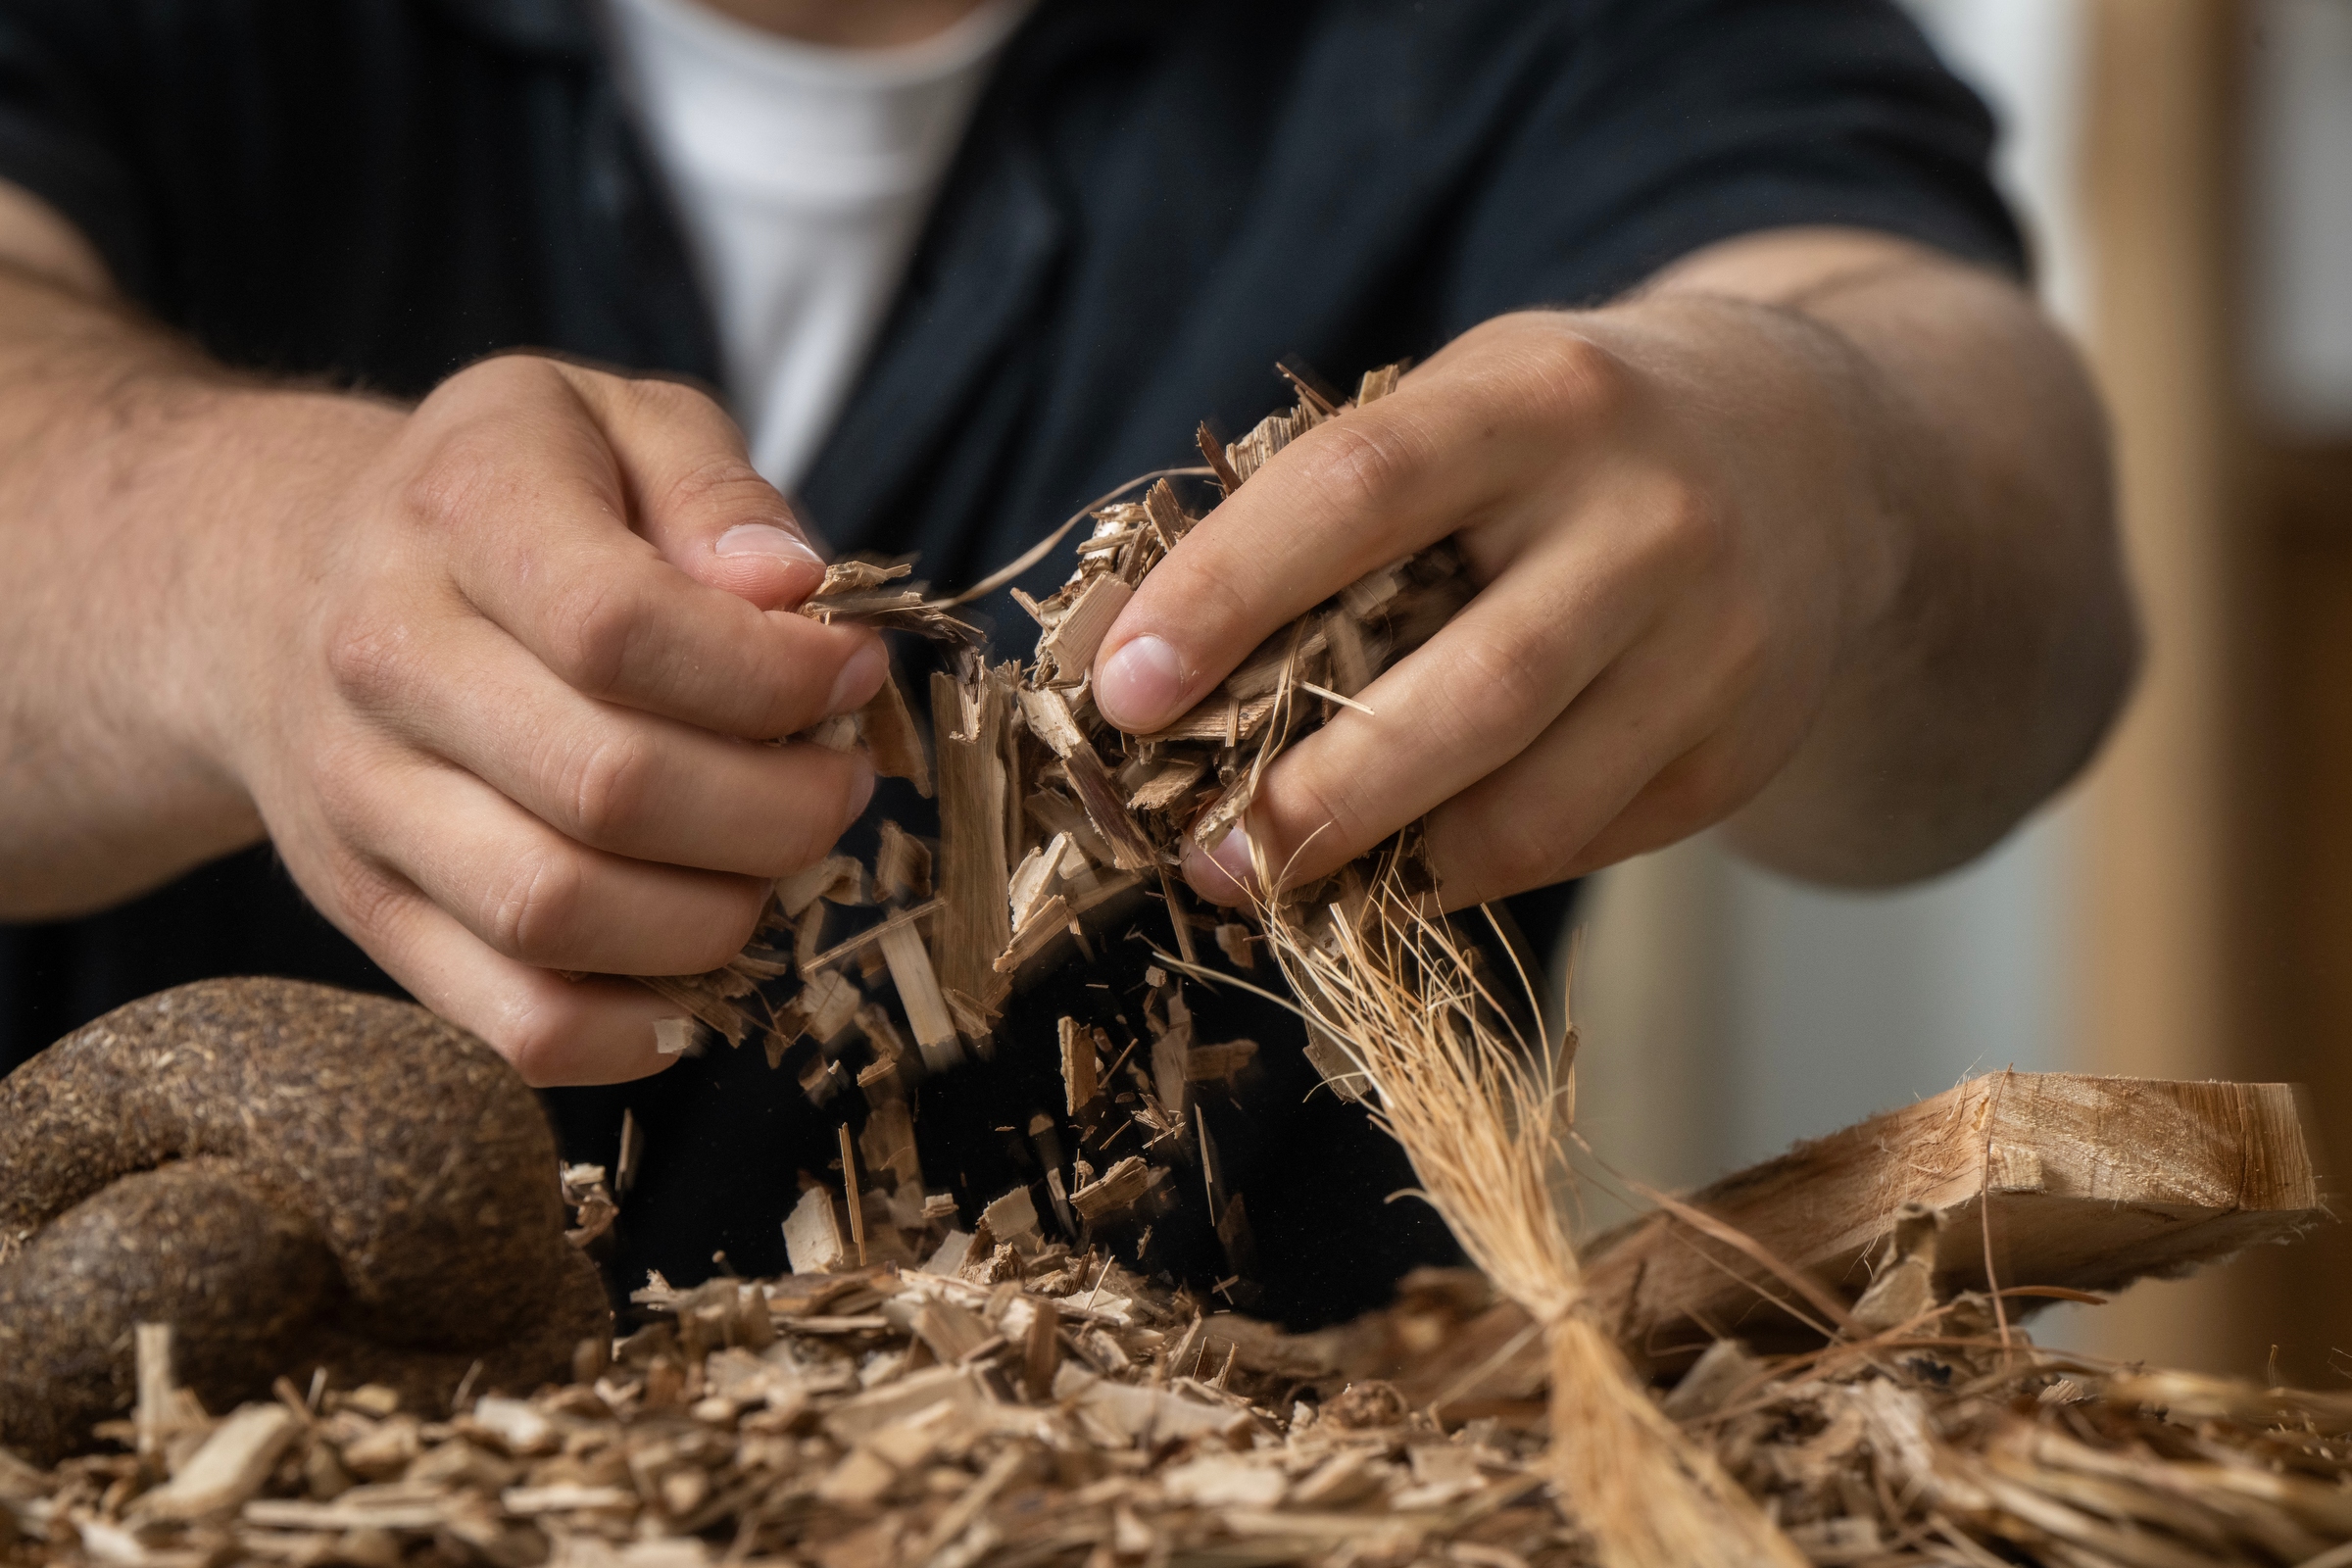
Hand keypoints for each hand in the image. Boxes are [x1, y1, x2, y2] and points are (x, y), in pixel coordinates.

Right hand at [194, 356, 883, 1082]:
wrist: (280, 585)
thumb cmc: (502, 500)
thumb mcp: (612, 422)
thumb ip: (716, 489)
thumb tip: (792, 589)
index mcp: (460, 511)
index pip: (622, 628)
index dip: (774, 675)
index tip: (850, 673)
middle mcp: (383, 659)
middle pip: (610, 789)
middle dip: (778, 809)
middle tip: (838, 783)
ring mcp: (361, 803)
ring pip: (562, 916)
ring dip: (722, 916)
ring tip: (774, 861)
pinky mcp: (368, 913)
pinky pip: (518, 1021)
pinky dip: (640, 1028)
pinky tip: (703, 963)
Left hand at [1090, 300, 1899, 909]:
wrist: (1810, 454)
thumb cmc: (1564, 438)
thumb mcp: (1464, 404)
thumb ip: (1328, 503)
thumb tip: (1140, 660)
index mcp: (1538, 399)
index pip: (1359, 490)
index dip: (1227, 594)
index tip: (1124, 690)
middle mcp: (1648, 515)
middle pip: (1469, 686)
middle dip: (1317, 794)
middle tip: (1205, 856)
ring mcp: (1716, 641)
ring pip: (1536, 801)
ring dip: (1389, 866)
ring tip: (1279, 883)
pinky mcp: (1743, 745)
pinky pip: (1583, 841)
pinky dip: (1470, 872)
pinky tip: (1396, 870)